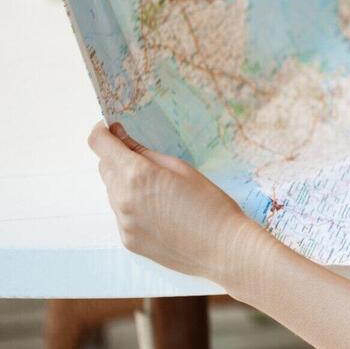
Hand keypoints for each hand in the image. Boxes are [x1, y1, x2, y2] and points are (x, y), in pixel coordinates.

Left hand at [88, 121, 257, 279]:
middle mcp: (122, 199)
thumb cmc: (211, 203)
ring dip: (126, 184)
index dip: (103, 131)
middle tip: (147, 159)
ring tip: (160, 190)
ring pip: (113, 192)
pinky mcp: (128, 240)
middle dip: (119, 158)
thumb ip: (146, 152)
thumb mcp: (182, 168)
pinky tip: (161, 211)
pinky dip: (134, 206)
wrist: (223, 248)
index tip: (113, 128)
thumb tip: (121, 137)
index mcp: (137, 175)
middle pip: (105, 167)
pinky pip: (122, 214)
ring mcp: (123, 223)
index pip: (99, 144)